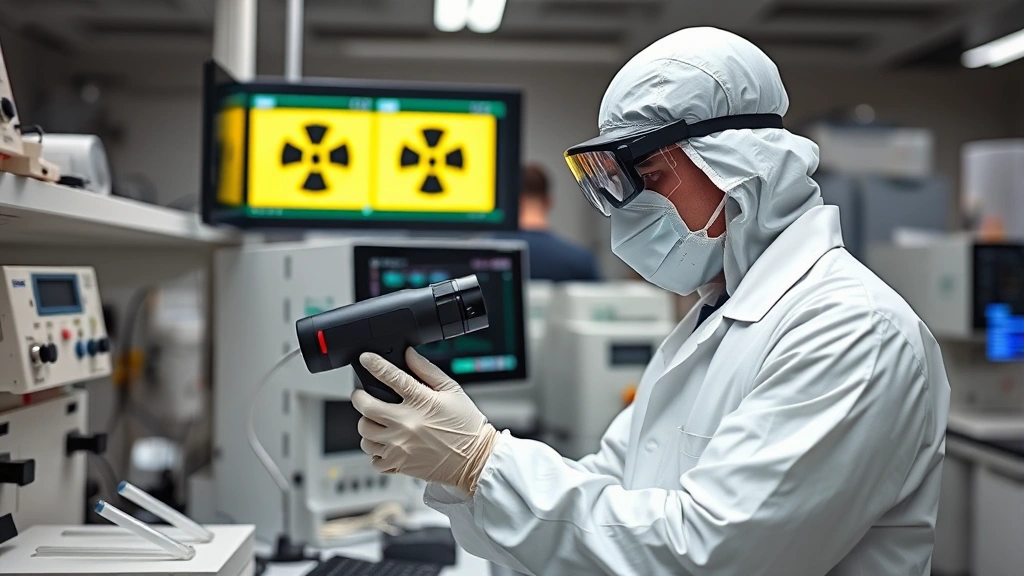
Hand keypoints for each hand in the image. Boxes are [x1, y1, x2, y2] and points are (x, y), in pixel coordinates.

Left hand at [350, 347, 498, 492]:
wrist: (475, 460)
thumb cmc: (466, 426)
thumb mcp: (452, 391)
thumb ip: (427, 370)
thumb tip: (409, 355)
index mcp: (420, 402)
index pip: (390, 377)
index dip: (374, 364)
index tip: (366, 359)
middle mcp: (406, 424)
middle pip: (365, 407)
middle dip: (359, 397)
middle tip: (362, 396)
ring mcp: (400, 446)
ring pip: (365, 433)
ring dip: (367, 425)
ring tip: (377, 422)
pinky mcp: (398, 464)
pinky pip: (373, 457)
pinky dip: (376, 450)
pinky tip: (386, 443)